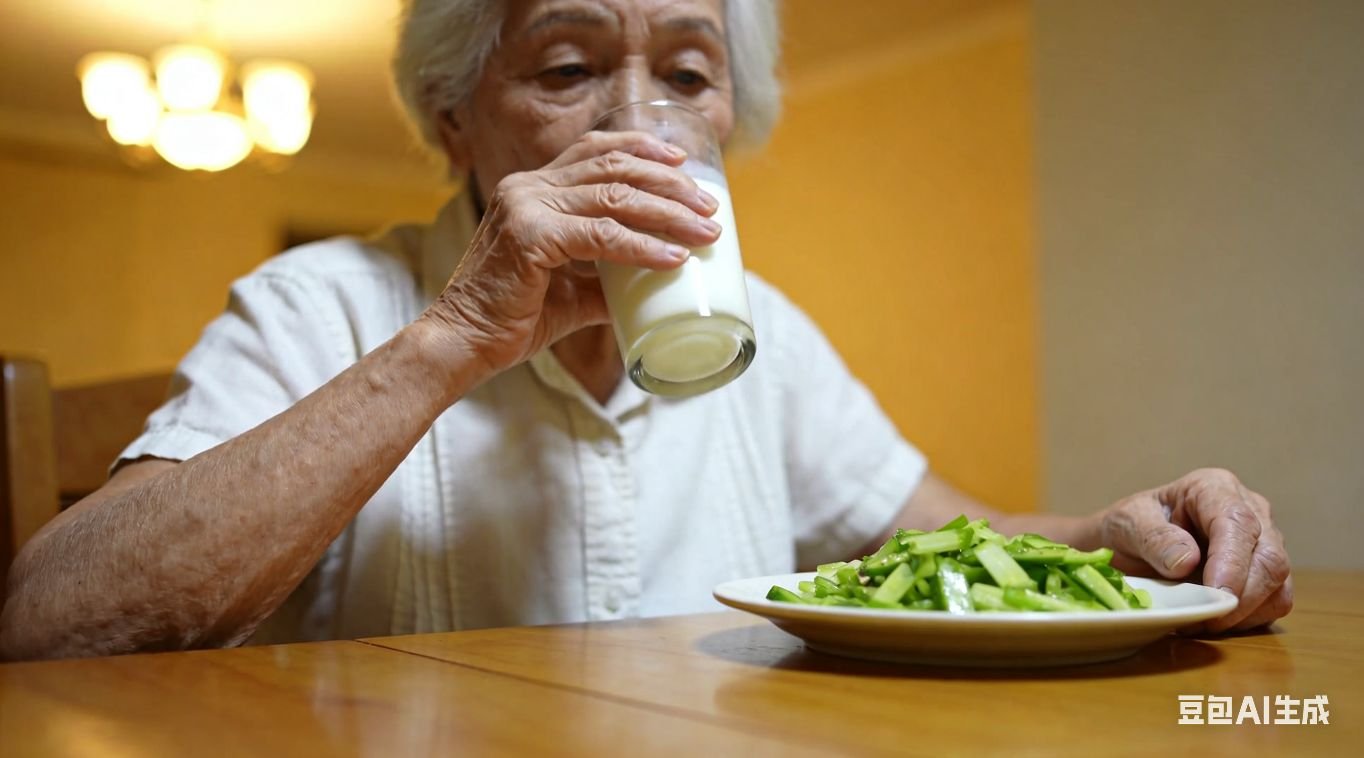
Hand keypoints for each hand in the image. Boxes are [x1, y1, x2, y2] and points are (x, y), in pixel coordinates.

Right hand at [423, 130, 720, 374]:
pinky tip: (673, 259)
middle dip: (669, 183)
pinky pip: (601, 237)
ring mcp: (526, 208)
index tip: (683, 164)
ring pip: (614, 197)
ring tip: (704, 232)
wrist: (464, 344)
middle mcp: (527, 188)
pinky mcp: (530, 238)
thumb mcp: (570, 290)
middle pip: (614, 167)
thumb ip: (606, 279)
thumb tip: (654, 285)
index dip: (641, 148)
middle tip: (709, 207)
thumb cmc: (512, 318)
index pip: (593, 149)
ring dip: (668, 213)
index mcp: (532, 189)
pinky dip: (643, 247)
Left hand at [1098, 468, 1291, 632]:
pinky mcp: (1267, 572)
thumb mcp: (1127, 524)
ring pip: (1278, 583)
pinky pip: (1276, 601)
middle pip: (1269, 557)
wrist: (1128, 545)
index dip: (1232, 563)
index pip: (1237, 523)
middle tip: (1206, 621)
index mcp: (1213, 488)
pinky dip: (1249, 619)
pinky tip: (1214, 621)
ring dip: (1245, 612)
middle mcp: (1250, 510)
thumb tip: (1187, 561)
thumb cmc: (1130, 527)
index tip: (1217, 595)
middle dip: (1242, 597)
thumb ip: (1154, 538)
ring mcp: (1264, 542)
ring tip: (1201, 621)